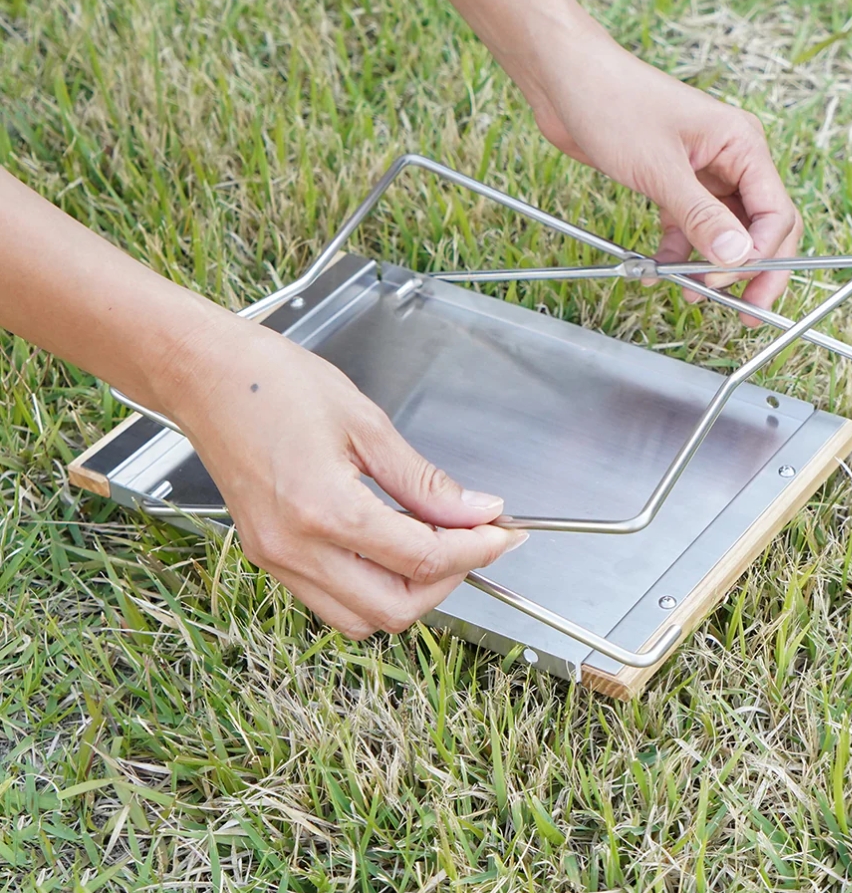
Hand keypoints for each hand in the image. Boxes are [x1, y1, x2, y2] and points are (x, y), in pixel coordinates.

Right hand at [161, 316, 525, 637]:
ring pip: (362, 619)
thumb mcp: (365, 422)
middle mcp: (296, 549)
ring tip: (436, 545)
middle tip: (474, 540)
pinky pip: (331, 601)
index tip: (503, 532)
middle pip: (395, 609)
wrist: (204, 376)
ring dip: (410, 593)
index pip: (423, 559)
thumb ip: (423, 479)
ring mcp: (277, 560)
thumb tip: (475, 509)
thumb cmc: (273, 382)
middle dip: (449, 580)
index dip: (476, 549)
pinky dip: (373, 588)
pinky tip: (391, 548)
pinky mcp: (268, 558)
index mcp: (324, 510)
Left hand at [524, 28, 802, 322]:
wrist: (565, 80)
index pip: (776, 213)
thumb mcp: (660, 169)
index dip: (761, 255)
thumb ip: (700, 216)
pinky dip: (676, 251)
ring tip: (690, 294)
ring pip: (722, 231)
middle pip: (759, 226)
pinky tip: (657, 272)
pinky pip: (687, 226)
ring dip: (710, 266)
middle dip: (751, 269)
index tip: (730, 283)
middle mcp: (730, 158)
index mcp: (742, 145)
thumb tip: (736, 257)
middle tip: (741, 311)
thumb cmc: (613, 103)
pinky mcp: (671, 182)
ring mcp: (701, 172)